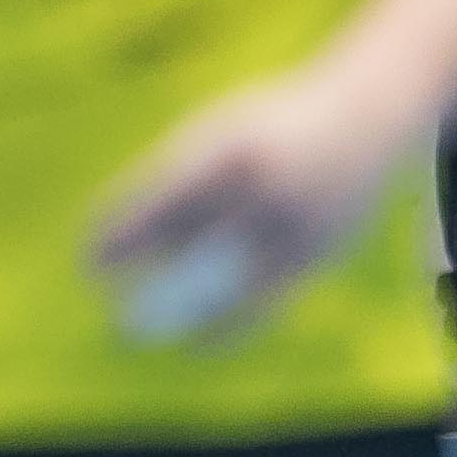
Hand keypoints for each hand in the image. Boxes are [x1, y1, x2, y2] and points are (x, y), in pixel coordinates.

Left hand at [90, 62, 414, 343]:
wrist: (369, 114)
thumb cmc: (274, 125)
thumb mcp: (223, 135)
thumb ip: (185, 183)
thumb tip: (139, 246)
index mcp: (233, 147)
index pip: (165, 200)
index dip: (125, 235)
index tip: (88, 261)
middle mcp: (266, 188)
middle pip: (194, 249)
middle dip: (151, 283)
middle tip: (110, 315)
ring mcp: (299, 222)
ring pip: (232, 284)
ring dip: (184, 313)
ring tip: (141, 334)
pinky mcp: (322, 252)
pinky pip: (269, 301)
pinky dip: (230, 324)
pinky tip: (198, 341)